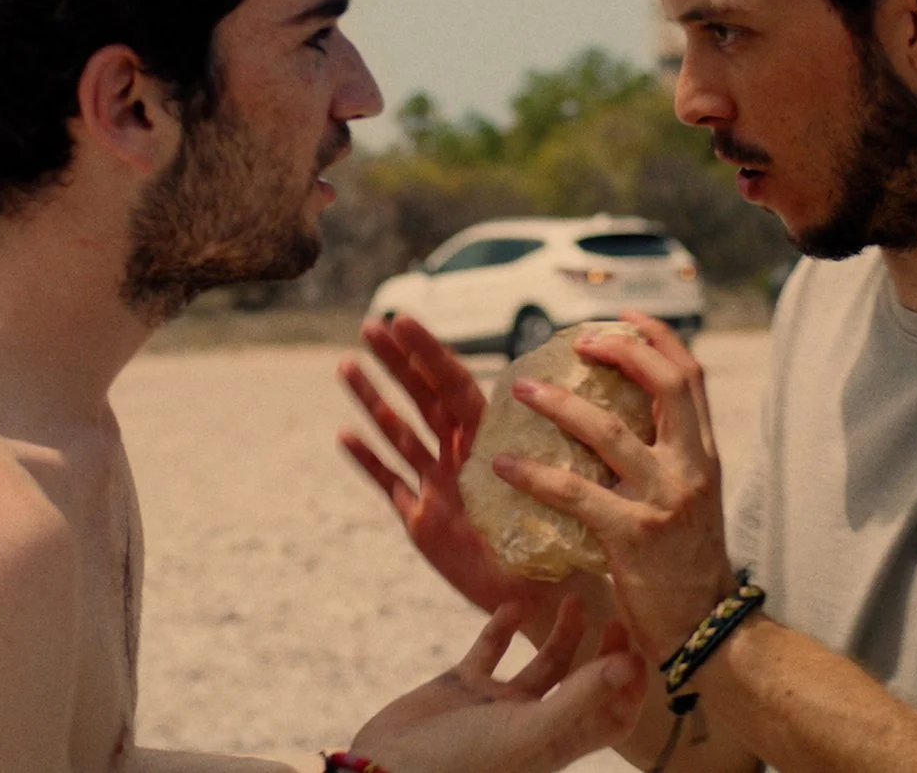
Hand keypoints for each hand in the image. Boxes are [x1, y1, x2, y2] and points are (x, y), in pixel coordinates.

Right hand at [338, 316, 581, 622]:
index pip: (455, 386)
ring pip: (399, 435)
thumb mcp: (565, 489)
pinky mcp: (422, 521)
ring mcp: (438, 486)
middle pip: (423, 399)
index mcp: (494, 441)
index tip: (403, 320)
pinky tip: (344, 436)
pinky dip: (368, 461)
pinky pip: (391, 483)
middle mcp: (463, 456)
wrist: (546, 595)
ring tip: (346, 364)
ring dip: (372, 401)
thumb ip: (557, 456)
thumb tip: (572, 406)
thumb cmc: (564, 542)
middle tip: (369, 325)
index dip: (428, 353)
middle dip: (395, 362)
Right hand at [352, 597, 645, 772]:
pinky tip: (511, 605)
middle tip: (614, 616)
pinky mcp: (464, 688)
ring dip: (561, 633)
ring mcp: (499, 706)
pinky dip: (501, 628)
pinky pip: (489, 653)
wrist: (387, 770)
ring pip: (543, 665)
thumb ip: (577, 697)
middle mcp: (534, 724)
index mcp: (558, 744)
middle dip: (603, 652)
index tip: (636, 647)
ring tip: (574, 598)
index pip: (613, 717)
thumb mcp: (527, 731)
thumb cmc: (462, 763)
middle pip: (584, 686)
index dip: (630, 687)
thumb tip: (630, 663)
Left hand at [492, 311, 739, 665]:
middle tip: (579, 341)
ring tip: (521, 390)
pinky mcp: (634, 535)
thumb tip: (615, 424)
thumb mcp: (687, 501)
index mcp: (704, 456)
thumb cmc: (684, 568)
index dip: (657, 339)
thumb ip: (663, 462)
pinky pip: (575, 493)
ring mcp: (665, 500)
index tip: (622, 317)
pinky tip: (503, 465)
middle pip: (667, 385)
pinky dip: (534, 474)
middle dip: (622, 352)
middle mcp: (692, 469)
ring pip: (610, 432)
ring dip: (561, 404)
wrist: (704, 632)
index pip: (690, 378)